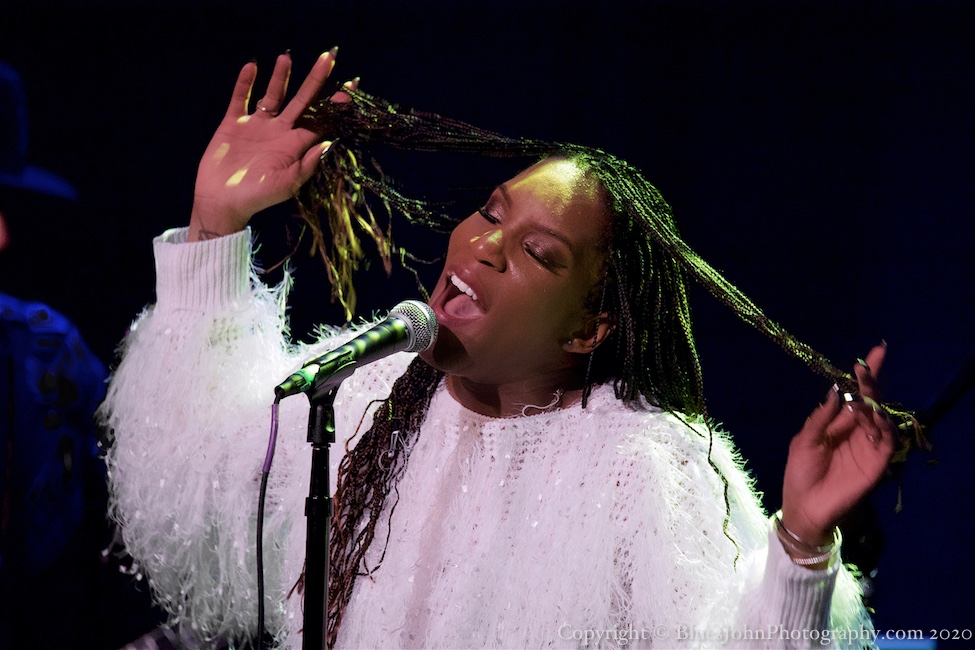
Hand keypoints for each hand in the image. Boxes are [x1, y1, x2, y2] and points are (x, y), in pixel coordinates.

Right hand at [189, 49, 351, 241]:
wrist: (222, 202)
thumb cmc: (257, 197)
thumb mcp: (286, 185)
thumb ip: (307, 165)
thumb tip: (329, 143)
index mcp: (295, 145)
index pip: (321, 120)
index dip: (336, 104)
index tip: (352, 85)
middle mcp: (279, 131)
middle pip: (302, 100)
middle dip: (315, 80)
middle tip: (329, 57)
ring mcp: (256, 126)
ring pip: (272, 95)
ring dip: (280, 77)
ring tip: (287, 57)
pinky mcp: (233, 124)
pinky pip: (240, 98)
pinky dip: (244, 83)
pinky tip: (252, 66)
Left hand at [781, 344, 895, 549]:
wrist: (804, 506)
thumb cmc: (800, 473)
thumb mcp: (804, 440)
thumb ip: (822, 417)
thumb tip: (838, 390)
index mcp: (839, 424)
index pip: (855, 396)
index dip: (864, 376)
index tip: (872, 353)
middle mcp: (857, 433)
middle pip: (871, 403)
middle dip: (871, 382)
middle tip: (868, 364)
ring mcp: (868, 448)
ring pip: (880, 419)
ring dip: (873, 403)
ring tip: (864, 390)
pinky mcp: (876, 464)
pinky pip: (886, 442)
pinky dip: (882, 427)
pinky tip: (873, 415)